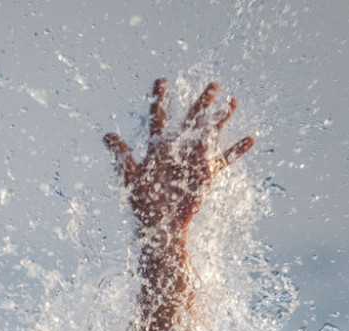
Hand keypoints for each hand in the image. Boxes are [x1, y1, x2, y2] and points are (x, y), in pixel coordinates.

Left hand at [104, 79, 253, 234]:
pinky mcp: (205, 173)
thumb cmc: (143, 200)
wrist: (159, 221)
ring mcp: (193, 159)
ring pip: (210, 134)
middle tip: (214, 83)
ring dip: (221, 119)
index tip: (161, 80)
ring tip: (233, 101)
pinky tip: (250, 139)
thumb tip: (106, 135)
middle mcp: (177, 149)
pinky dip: (236, 151)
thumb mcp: (131, 175)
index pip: (158, 118)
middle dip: (201, 103)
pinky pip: (223, 159)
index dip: (159, 100)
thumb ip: (122, 154)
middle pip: (191, 120)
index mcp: (158, 147)